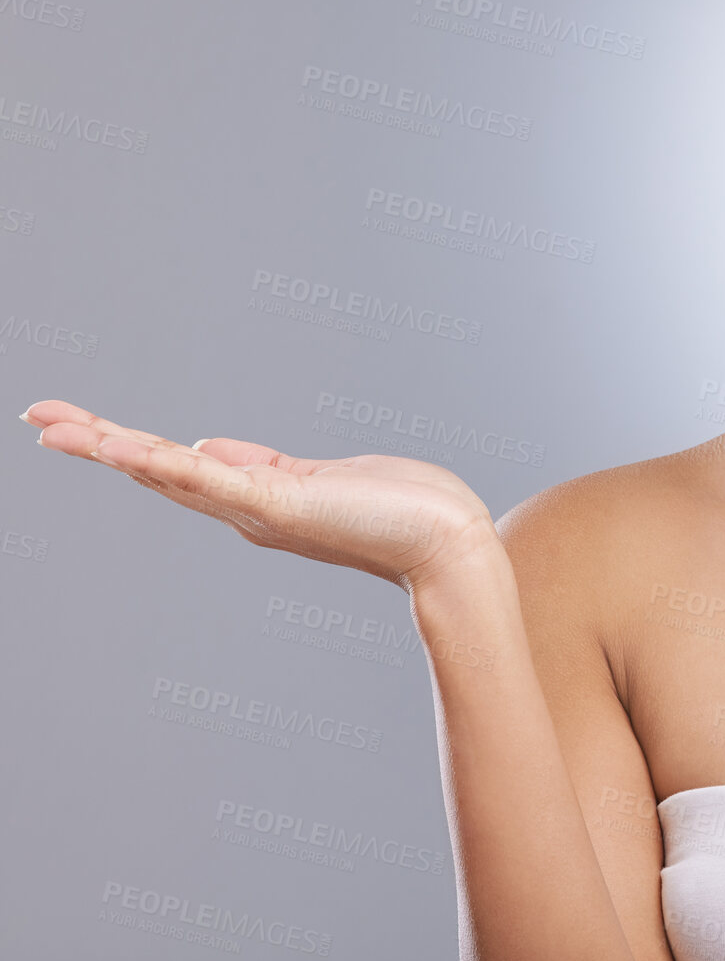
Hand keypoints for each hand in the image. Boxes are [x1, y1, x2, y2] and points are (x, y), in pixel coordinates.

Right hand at [23, 398, 501, 590]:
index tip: (81, 426)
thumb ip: (262, 466)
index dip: (126, 446)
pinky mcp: (280, 504)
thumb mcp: (317, 477)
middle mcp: (247, 509)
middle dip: (97, 442)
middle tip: (38, 417)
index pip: (178, 466)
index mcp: (257, 497)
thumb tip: (207, 446)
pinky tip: (124, 447)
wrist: (447, 542)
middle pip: (157, 469)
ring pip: (169, 472)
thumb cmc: (402, 509)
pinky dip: (165, 462)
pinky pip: (211, 477)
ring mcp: (259, 508)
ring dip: (111, 448)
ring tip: (53, 426)